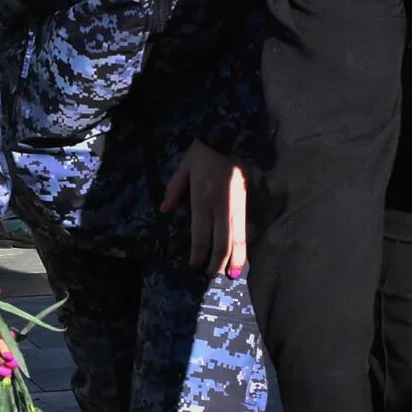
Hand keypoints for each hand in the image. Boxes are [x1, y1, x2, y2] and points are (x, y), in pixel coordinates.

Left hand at [158, 142, 248, 278]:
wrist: (231, 135)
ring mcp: (236, 206)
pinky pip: (245, 229)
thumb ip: (174, 189)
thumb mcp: (184, 167)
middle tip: (213, 276)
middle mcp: (220, 207)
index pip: (201, 235)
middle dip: (218, 262)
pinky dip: (244, 245)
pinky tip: (243, 255)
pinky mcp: (246, 202)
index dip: (199, 253)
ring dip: (236, 258)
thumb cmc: (204, 152)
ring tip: (233, 274)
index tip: (196, 266)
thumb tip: (164, 209)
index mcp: (202, 200)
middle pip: (222, 242)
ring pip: (237, 238)